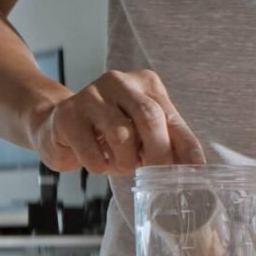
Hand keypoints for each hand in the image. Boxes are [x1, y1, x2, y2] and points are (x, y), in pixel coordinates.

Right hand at [29, 70, 204, 175]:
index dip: (186, 146)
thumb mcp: (143, 136)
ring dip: (124, 162)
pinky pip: (92, 152)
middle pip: (149, 118)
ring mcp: (91, 95)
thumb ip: (168, 143)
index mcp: (145, 84)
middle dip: (157, 153)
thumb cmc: (108, 133)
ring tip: (119, 163)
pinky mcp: (68, 115)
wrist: (58, 125)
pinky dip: (99, 166)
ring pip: (121, 135)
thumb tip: (196, 167)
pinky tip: (96, 160)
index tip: (197, 169)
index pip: (172, 117)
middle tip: (155, 173)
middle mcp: (119, 82)